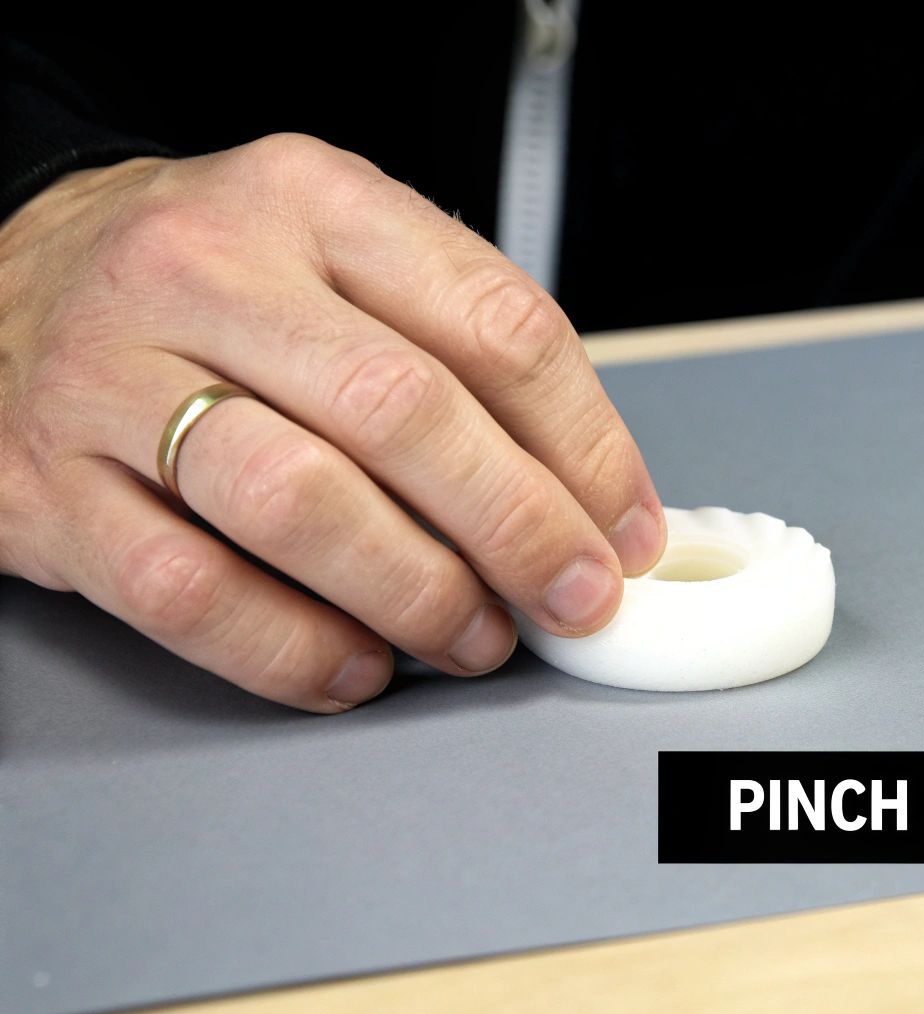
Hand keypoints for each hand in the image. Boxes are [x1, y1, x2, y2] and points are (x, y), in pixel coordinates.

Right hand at [0, 134, 664, 709]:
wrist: (5, 274)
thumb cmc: (212, 284)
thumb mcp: (337, 255)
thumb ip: (454, 349)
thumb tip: (589, 498)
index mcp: (309, 199)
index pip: (492, 322)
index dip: (586, 444)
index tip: (622, 527)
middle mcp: (205, 271)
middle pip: (402, 411)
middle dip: (518, 527)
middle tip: (574, 597)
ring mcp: (110, 376)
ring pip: (296, 501)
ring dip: (416, 593)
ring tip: (473, 636)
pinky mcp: (46, 487)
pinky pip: (189, 592)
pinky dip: (293, 648)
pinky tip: (356, 666)